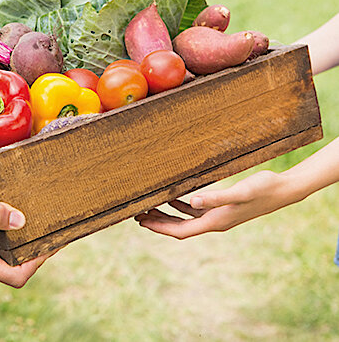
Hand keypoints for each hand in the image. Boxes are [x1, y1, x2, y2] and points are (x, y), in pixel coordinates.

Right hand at [0, 186, 52, 287]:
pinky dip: (5, 257)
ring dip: (18, 258)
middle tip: (48, 239)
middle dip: (31, 259)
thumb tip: (21, 221)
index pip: (16, 277)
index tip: (51, 246)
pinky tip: (12, 240)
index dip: (37, 264)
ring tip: (33, 237)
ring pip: (3, 272)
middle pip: (12, 276)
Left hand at [135, 170, 302, 238]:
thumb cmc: (262, 189)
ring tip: (149, 207)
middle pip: (180, 227)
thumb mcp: (239, 192)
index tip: (141, 221)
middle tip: (137, 214)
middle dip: (158, 222)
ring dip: (167, 214)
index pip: (181, 230)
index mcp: (215, 222)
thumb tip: (192, 202)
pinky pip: (196, 210)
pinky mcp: (222, 208)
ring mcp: (218, 216)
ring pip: (186, 219)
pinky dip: (181, 206)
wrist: (282, 190)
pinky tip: (174, 197)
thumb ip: (216, 197)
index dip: (160, 227)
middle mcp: (215, 222)